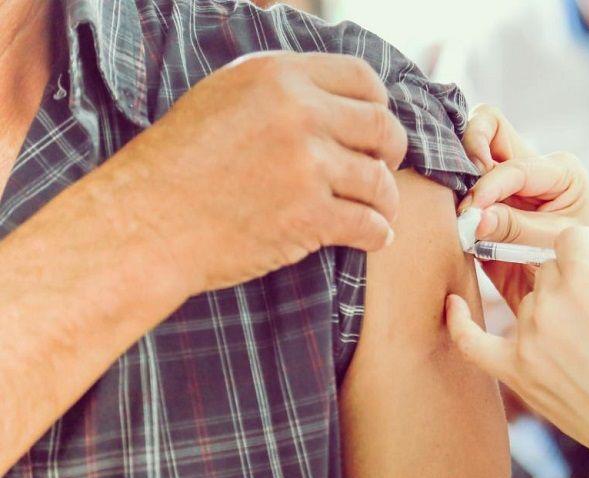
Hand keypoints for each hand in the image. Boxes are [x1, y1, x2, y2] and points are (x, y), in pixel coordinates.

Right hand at [114, 52, 406, 292]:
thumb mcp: (224, 97)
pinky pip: (369, 224)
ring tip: (379, 212)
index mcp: (279, 75)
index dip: (378, 106)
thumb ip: (281, 91)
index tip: (373, 130)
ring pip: (380, 181)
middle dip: (391, 153)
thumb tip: (334, 100)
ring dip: (386, 201)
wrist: (143, 224)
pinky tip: (373, 237)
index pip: (363, 79)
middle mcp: (299, 113)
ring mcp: (306, 165)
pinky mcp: (308, 216)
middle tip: (383, 170)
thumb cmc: (176, 164)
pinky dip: (377, 234)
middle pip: (382, 127)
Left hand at [446, 227, 588, 460]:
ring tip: (585, 344)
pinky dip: (459, 322)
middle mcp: (552, 301)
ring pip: (527, 302)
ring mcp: (530, 337)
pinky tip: (453, 303)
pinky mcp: (516, 371)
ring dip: (546, 311)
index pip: (569, 239)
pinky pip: (472, 342)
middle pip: (546, 270)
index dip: (584, 249)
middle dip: (569, 282)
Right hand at [460, 105, 588, 310]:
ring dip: (455, 169)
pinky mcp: (481, 203)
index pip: (516, 166)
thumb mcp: (554, 246)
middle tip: (459, 180)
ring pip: (469, 148)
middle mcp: (529, 168)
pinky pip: (456, 184)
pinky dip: (447, 193)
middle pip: (490, 127)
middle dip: (470, 145)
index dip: (491, 185)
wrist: (568, 294)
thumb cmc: (575, 266)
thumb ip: (516, 229)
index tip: (474, 210)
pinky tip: (446, 215)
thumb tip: (475, 217)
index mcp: (559, 171)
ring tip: (453, 203)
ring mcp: (502, 183)